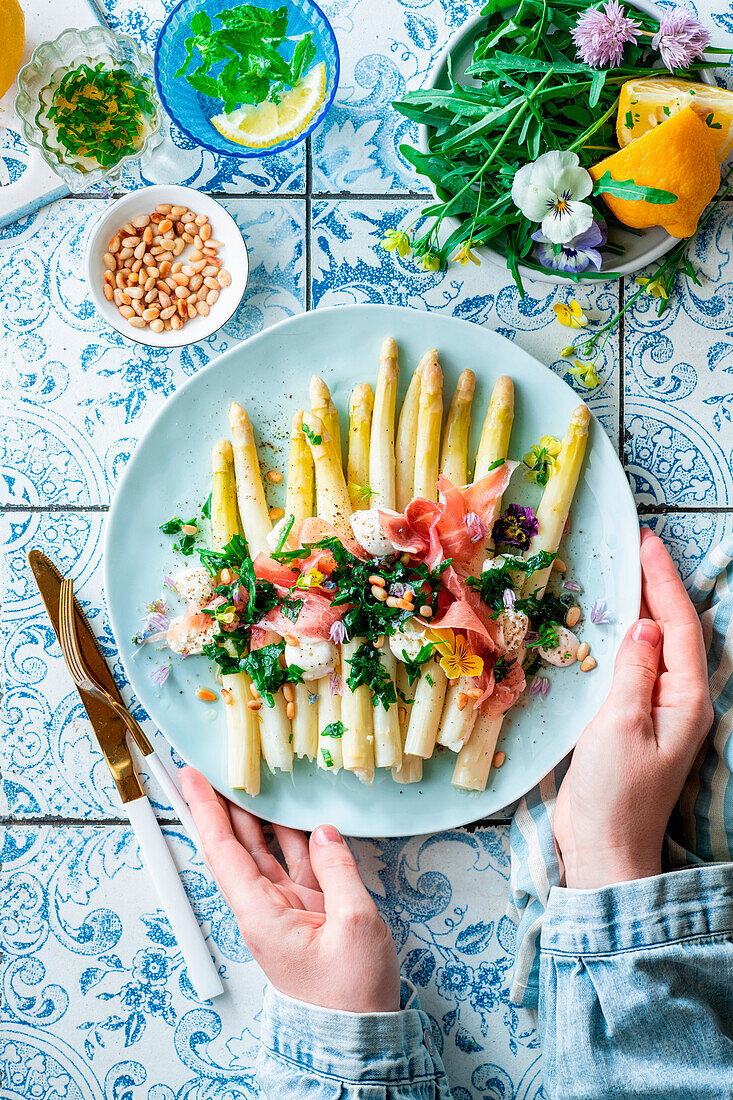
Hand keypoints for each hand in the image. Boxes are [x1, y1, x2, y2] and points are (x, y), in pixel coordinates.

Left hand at [180, 767, 399, 1011]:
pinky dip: (298, 836)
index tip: (191, 778)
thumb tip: (325, 832)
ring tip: (256, 779)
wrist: (358, 1036)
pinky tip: (299, 814)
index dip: (206, 810)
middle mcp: (265, 908)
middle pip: (238, 846)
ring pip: (266, 851)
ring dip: (262, 816)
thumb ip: (338, 870)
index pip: (223, 851)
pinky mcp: (308, 911)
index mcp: (261, 914)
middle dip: (228, 805)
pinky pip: (296, 863)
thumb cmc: (349, 993)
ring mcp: (286, 908)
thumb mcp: (354, 923)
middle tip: (223, 767)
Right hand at [553, 529, 713, 889]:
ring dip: (642, 608)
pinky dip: (624, 638)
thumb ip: (635, 670)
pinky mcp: (633, 721)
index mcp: (687, 700)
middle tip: (635, 546)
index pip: (681, 626)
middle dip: (657, 586)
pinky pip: (635, 666)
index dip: (663, 581)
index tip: (646, 543)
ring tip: (623, 572)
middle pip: (675, 631)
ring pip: (656, 646)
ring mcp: (658, 711)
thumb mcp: (621, 725)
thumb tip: (644, 624)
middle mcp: (680, 701)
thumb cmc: (614, 792)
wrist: (603, 846)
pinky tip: (608, 625)